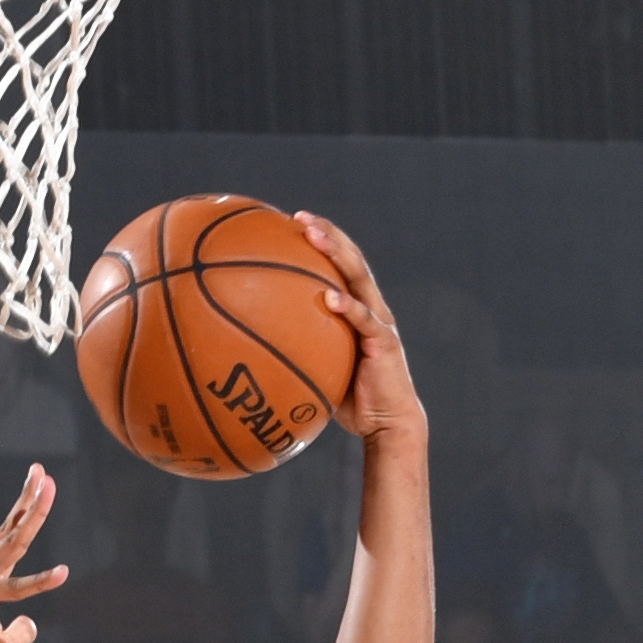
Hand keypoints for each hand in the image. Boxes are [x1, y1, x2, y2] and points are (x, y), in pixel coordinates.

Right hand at [0, 466, 66, 642]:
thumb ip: (18, 633)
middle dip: (27, 498)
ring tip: (49, 486)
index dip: (24, 516)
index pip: (7, 542)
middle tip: (42, 471)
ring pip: (12, 543)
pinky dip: (39, 582)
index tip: (37, 489)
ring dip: (33, 513)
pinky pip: (14, 589)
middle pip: (9, 530)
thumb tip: (33, 623)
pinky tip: (63, 573)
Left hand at [294, 214, 423, 442]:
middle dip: (327, 234)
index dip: (321, 241)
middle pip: (350, 259)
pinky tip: (330, 297)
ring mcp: (379, 322)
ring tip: (314, 237)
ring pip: (358, 277)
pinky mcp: (384, 342)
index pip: (340, 266)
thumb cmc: (351, 402)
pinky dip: (348, 306)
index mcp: (357, 310)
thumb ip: (299, 352)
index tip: (292, 224)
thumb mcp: (320, 370)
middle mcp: (371, 307)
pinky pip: (364, 319)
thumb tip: (253, 351)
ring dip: (336, 253)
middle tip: (300, 217)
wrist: (389, 425)